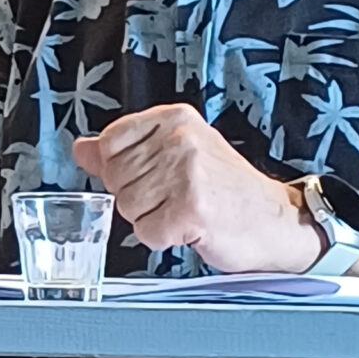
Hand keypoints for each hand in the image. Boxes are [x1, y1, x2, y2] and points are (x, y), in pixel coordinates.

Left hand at [71, 108, 307, 271]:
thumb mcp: (175, 154)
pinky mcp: (191, 210)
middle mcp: (180, 140)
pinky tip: (190, 227)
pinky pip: (147, 233)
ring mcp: (186, 174)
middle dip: (140, 197)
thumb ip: (124, 150)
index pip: (110, 141)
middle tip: (176, 197)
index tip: (154, 174)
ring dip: (153, 219)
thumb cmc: (227, 189)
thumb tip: (81, 148)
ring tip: (185, 210)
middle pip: (116, 177)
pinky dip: (164, 238)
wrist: (277, 220)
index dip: (124, 168)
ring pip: (128, 206)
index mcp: (173, 119)